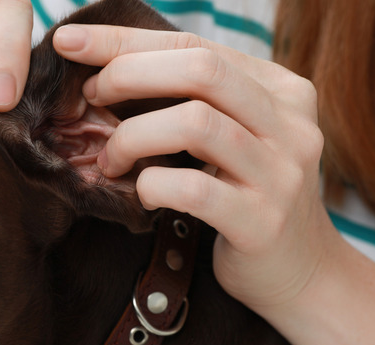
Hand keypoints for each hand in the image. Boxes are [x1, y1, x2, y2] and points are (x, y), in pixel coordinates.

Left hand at [53, 24, 337, 308]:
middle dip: (128, 73)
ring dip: (133, 136)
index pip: (196, 45)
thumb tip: (108, 68)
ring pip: (196, 123)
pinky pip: (194, 189)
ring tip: (110, 159)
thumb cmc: (248, 197)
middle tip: (90, 96)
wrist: (302, 273)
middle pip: (201, 70)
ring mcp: (281, 173)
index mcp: (282, 90)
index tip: (71, 41)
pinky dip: (153, 185)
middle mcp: (290, 123)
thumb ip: (196, 102)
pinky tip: (144, 194)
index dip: (127, 40)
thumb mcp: (234, 138)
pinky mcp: (264, 222)